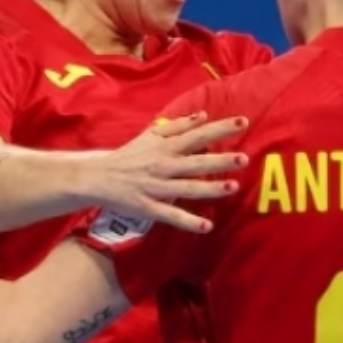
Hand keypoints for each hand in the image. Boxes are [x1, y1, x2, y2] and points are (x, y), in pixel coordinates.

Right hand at [87, 113, 248, 233]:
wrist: (98, 177)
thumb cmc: (129, 155)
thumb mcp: (150, 135)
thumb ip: (178, 126)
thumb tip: (202, 115)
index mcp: (166, 147)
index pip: (197, 135)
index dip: (220, 129)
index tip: (242, 122)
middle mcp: (164, 166)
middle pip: (196, 163)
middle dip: (220, 161)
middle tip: (244, 159)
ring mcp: (157, 188)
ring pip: (187, 188)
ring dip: (210, 189)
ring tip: (233, 187)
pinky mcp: (149, 208)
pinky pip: (171, 216)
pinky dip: (188, 222)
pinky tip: (207, 226)